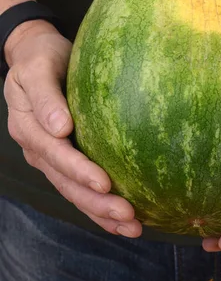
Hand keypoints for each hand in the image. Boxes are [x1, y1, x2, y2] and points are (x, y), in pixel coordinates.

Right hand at [4, 20, 141, 237]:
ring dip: (101, 212)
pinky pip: (79, 185)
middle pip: (66, 182)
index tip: (105, 183)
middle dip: (97, 202)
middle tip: (129, 216)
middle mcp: (38, 147)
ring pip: (74, 191)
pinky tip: (122, 219)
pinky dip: (99, 204)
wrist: (36, 53)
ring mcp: (50, 155)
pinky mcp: (64, 155)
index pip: (55, 154)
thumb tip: (60, 128)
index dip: (79, 170)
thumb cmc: (40, 57)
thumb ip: (46, 97)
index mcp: (28, 127)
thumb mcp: (37, 68)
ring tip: (132, 227)